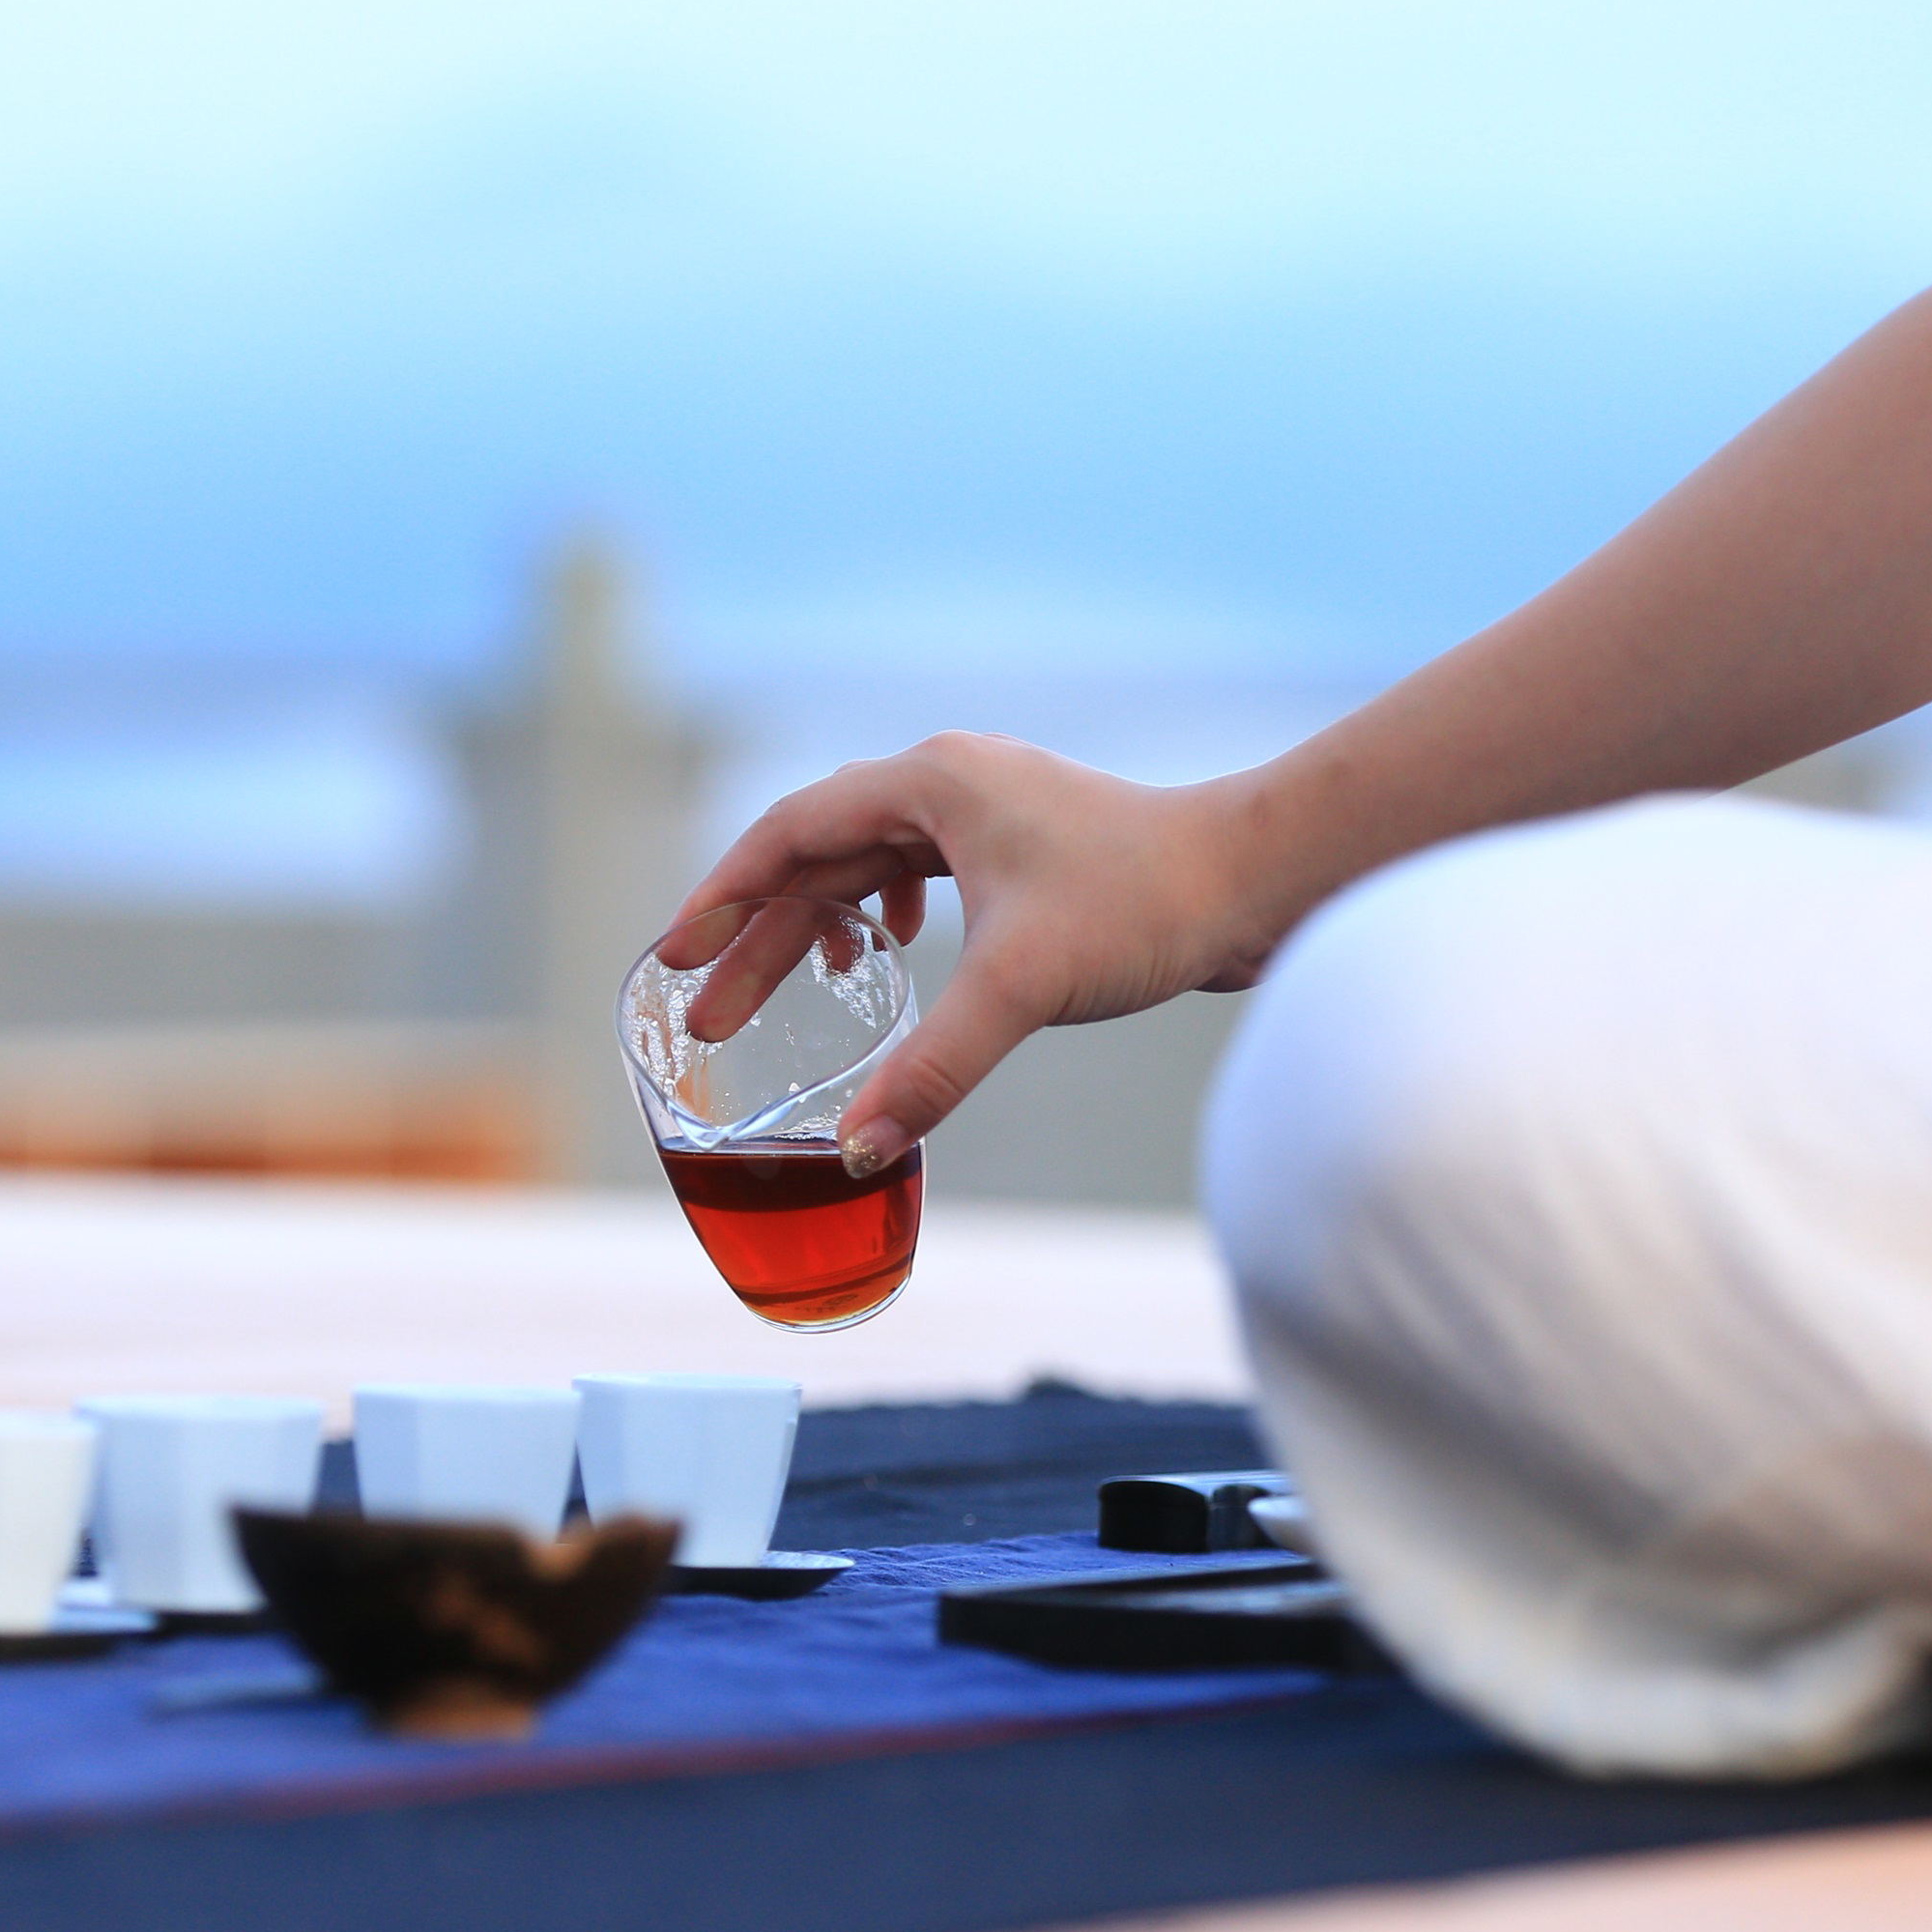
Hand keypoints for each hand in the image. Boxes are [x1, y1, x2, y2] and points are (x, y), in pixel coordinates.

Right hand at [659, 733, 1281, 1170]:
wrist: (1258, 881)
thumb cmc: (1148, 903)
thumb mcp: (1022, 988)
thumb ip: (933, 1068)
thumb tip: (861, 1150)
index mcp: (932, 781)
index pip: (789, 831)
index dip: (722, 897)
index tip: (672, 957)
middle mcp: (950, 782)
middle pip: (821, 857)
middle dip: (760, 938)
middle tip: (708, 1016)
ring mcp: (989, 811)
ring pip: (871, 869)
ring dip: (821, 932)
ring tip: (785, 997)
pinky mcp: (1025, 849)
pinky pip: (922, 874)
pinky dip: (888, 917)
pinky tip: (892, 957)